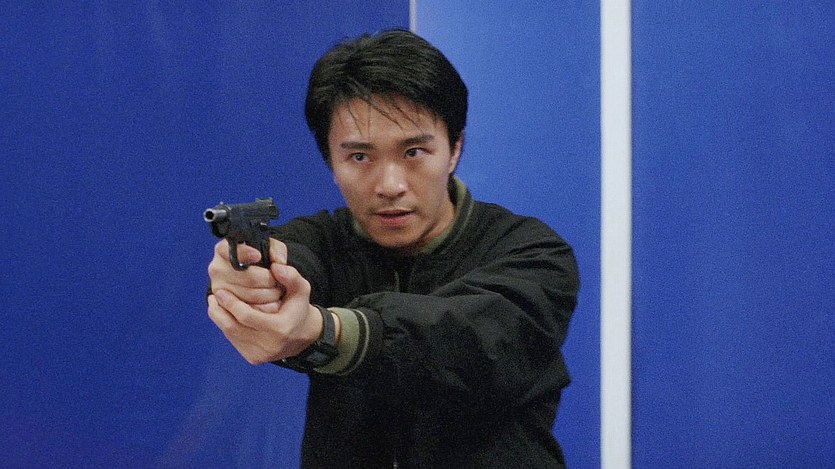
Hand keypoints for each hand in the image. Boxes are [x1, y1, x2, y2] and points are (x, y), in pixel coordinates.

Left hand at [207, 239, 322, 363]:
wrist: (302, 336)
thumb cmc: (298, 308)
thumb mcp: (301, 289)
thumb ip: (291, 276)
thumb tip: (275, 266)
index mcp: (280, 329)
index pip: (247, 316)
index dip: (231, 303)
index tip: (220, 291)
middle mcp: (269, 346)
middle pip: (233, 327)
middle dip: (220, 310)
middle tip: (213, 296)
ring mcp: (259, 355)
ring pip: (230, 334)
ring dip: (219, 318)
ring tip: (214, 303)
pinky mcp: (253, 358)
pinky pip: (233, 340)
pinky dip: (226, 326)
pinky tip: (224, 314)